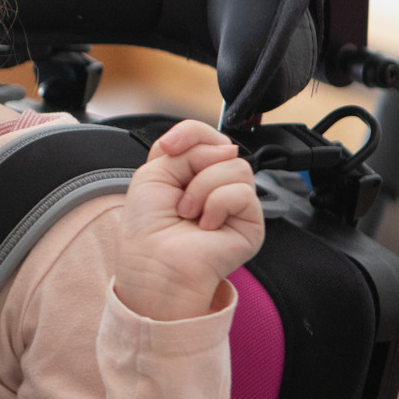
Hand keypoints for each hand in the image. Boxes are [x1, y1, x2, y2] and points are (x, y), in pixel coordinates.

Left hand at [115, 119, 263, 321]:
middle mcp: (217, 186)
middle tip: (179, 198)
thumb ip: (187, 151)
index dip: (192, 133)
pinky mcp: (251, 223)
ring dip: (202, 189)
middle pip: (223, 147)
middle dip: (194, 167)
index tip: (171, 147)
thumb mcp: (154, 173)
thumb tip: (227, 148)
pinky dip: (217, 204)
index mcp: (192, 173)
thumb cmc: (147, 229)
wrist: (153, 265)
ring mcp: (236, 204)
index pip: (207, 136)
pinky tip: (206, 225)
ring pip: (236, 167)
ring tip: (189, 214)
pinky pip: (242, 192)